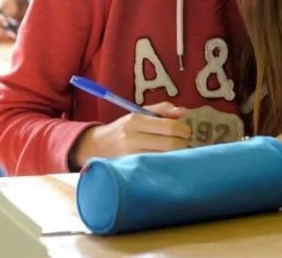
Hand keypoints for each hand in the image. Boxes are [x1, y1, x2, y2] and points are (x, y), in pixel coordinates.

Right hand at [70, 102, 190, 168]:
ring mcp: (131, 157)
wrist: (95, 147)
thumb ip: (161, 110)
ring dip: (176, 155)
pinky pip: (156, 168)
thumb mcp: (138, 114)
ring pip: (165, 158)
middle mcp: (132, 138)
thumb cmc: (122, 129)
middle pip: (170, 144)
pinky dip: (166, 164)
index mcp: (135, 120)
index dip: (183, 129)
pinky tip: (167, 162)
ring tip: (176, 152)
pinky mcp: (132, 170)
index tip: (186, 131)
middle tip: (183, 142)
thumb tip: (183, 111)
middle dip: (182, 143)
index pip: (168, 126)